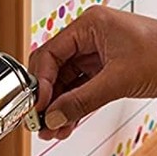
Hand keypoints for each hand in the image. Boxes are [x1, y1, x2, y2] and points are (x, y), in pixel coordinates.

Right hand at [29, 6, 156, 140]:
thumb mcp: (119, 79)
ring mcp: (97, 55)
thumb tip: (55, 116)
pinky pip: (81, 90)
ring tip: (52, 129)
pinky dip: (73, 107)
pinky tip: (66, 124)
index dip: (40, 82)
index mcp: (89, 25)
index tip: (37, 105)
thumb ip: (82, 100)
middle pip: (54, 69)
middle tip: (40, 121)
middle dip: (47, 98)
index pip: (50, 53)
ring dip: (58, 107)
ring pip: (66, 83)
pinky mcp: (105, 71)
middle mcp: (89, 38)